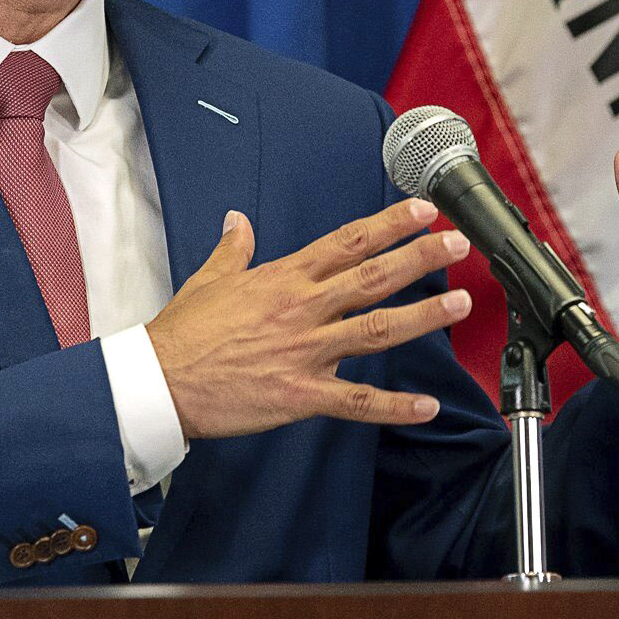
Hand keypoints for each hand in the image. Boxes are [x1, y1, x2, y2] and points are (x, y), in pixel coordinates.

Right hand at [147, 201, 470, 439]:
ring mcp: (305, 352)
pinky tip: (425, 406)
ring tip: (460, 305)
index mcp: (283, 278)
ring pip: (375, 330)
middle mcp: (302, 309)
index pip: (347, 242)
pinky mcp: (301, 394)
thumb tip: (238, 221)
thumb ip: (233, 249)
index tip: (423, 211)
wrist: (159, 382)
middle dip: (420, 258)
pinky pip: (356, 401)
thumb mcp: (208, 279)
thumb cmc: (182, 334)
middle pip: (373, 277)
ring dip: (422, 317)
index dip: (390, 224)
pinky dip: (393, 406)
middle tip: (458, 244)